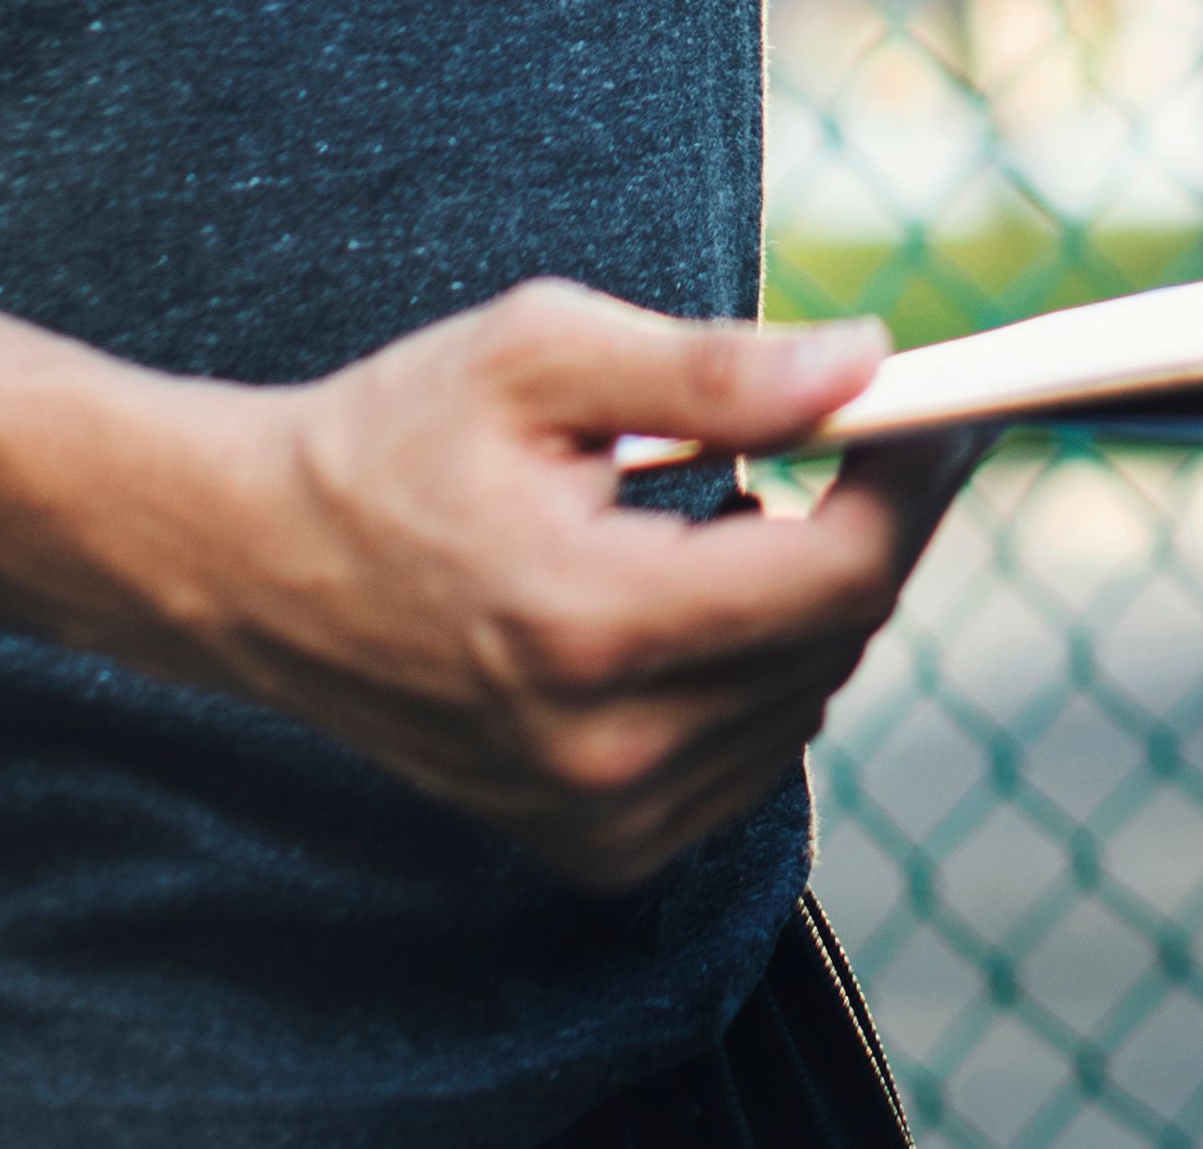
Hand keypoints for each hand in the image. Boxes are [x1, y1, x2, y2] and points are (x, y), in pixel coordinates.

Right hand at [194, 284, 983, 887]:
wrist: (260, 567)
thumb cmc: (399, 435)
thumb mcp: (543, 354)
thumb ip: (715, 369)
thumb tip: (868, 365)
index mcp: (589, 624)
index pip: (835, 576)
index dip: (913, 482)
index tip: (942, 405)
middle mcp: (601, 752)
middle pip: (835, 636)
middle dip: (872, 520)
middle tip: (861, 424)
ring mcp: (597, 818)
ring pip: (807, 698)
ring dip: (809, 595)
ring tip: (731, 503)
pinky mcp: (593, 848)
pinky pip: (752, 752)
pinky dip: (760, 666)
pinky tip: (688, 592)